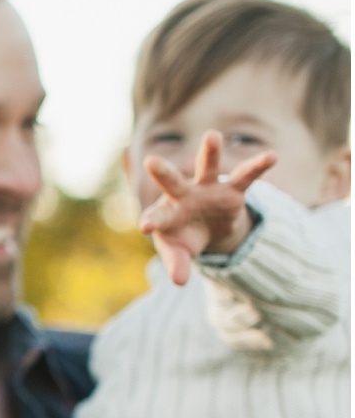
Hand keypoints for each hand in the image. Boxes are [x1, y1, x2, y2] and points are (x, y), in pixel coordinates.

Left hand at [141, 130, 274, 285]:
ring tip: (213, 135)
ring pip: (207, 167)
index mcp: (166, 213)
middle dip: (163, 173)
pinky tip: (272, 156)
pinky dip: (258, 166)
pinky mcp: (232, 190)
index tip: (144, 227)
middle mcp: (184, 196)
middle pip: (171, 182)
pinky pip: (246, 176)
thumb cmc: (185, 237)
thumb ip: (177, 263)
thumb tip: (179, 282)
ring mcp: (208, 189)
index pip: (156, 217)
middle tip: (151, 161)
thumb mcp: (180, 252)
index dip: (151, 221)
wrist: (206, 227)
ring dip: (210, 152)